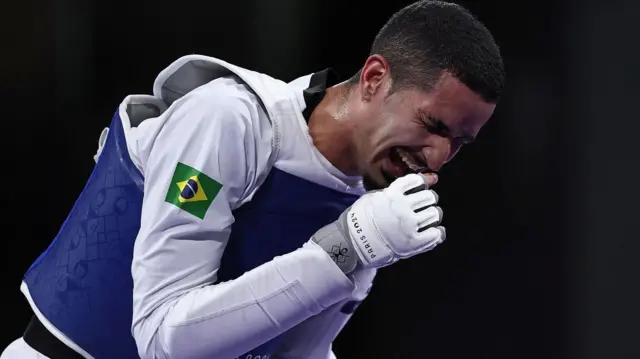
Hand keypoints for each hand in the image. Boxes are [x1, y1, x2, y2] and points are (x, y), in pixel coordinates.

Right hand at [311, 174, 444, 272]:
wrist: (353, 245)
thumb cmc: (361, 219)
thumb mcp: (372, 197)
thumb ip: (393, 190)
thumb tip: (419, 182)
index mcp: (392, 195)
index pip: (416, 181)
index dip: (422, 182)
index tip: (422, 186)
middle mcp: (403, 208)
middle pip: (429, 197)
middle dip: (428, 199)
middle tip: (423, 205)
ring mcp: (409, 226)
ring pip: (435, 214)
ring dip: (433, 215)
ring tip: (426, 219)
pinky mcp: (414, 243)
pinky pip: (436, 234)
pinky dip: (437, 232)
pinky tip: (433, 232)